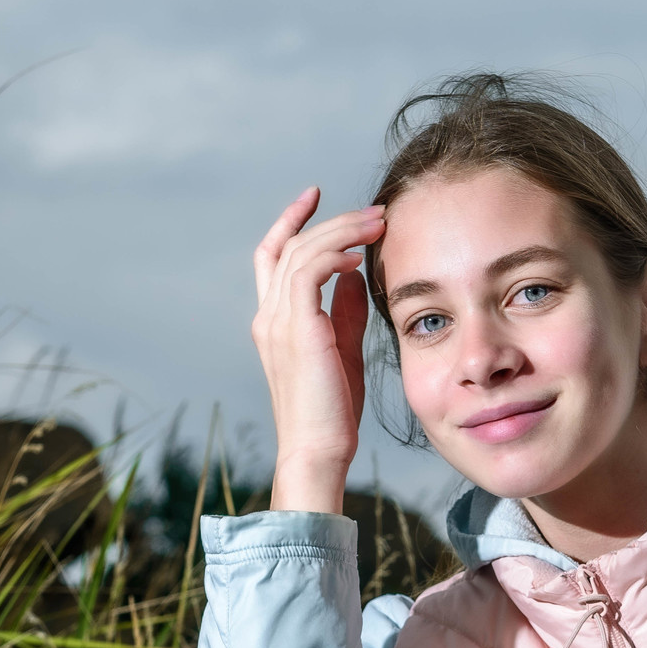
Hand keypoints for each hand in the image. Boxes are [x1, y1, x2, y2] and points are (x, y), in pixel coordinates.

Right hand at [251, 187, 381, 513]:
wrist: (318, 451)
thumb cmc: (332, 413)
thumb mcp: (344, 351)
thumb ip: (346, 311)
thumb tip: (355, 274)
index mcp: (275, 321)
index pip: (273, 256)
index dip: (291, 222)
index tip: (316, 197)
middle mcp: (269, 316)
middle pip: (288, 245)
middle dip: (331, 220)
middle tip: (373, 211)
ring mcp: (277, 321)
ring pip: (300, 251)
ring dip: (341, 231)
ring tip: (377, 224)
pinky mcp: (296, 328)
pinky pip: (309, 271)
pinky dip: (334, 254)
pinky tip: (359, 256)